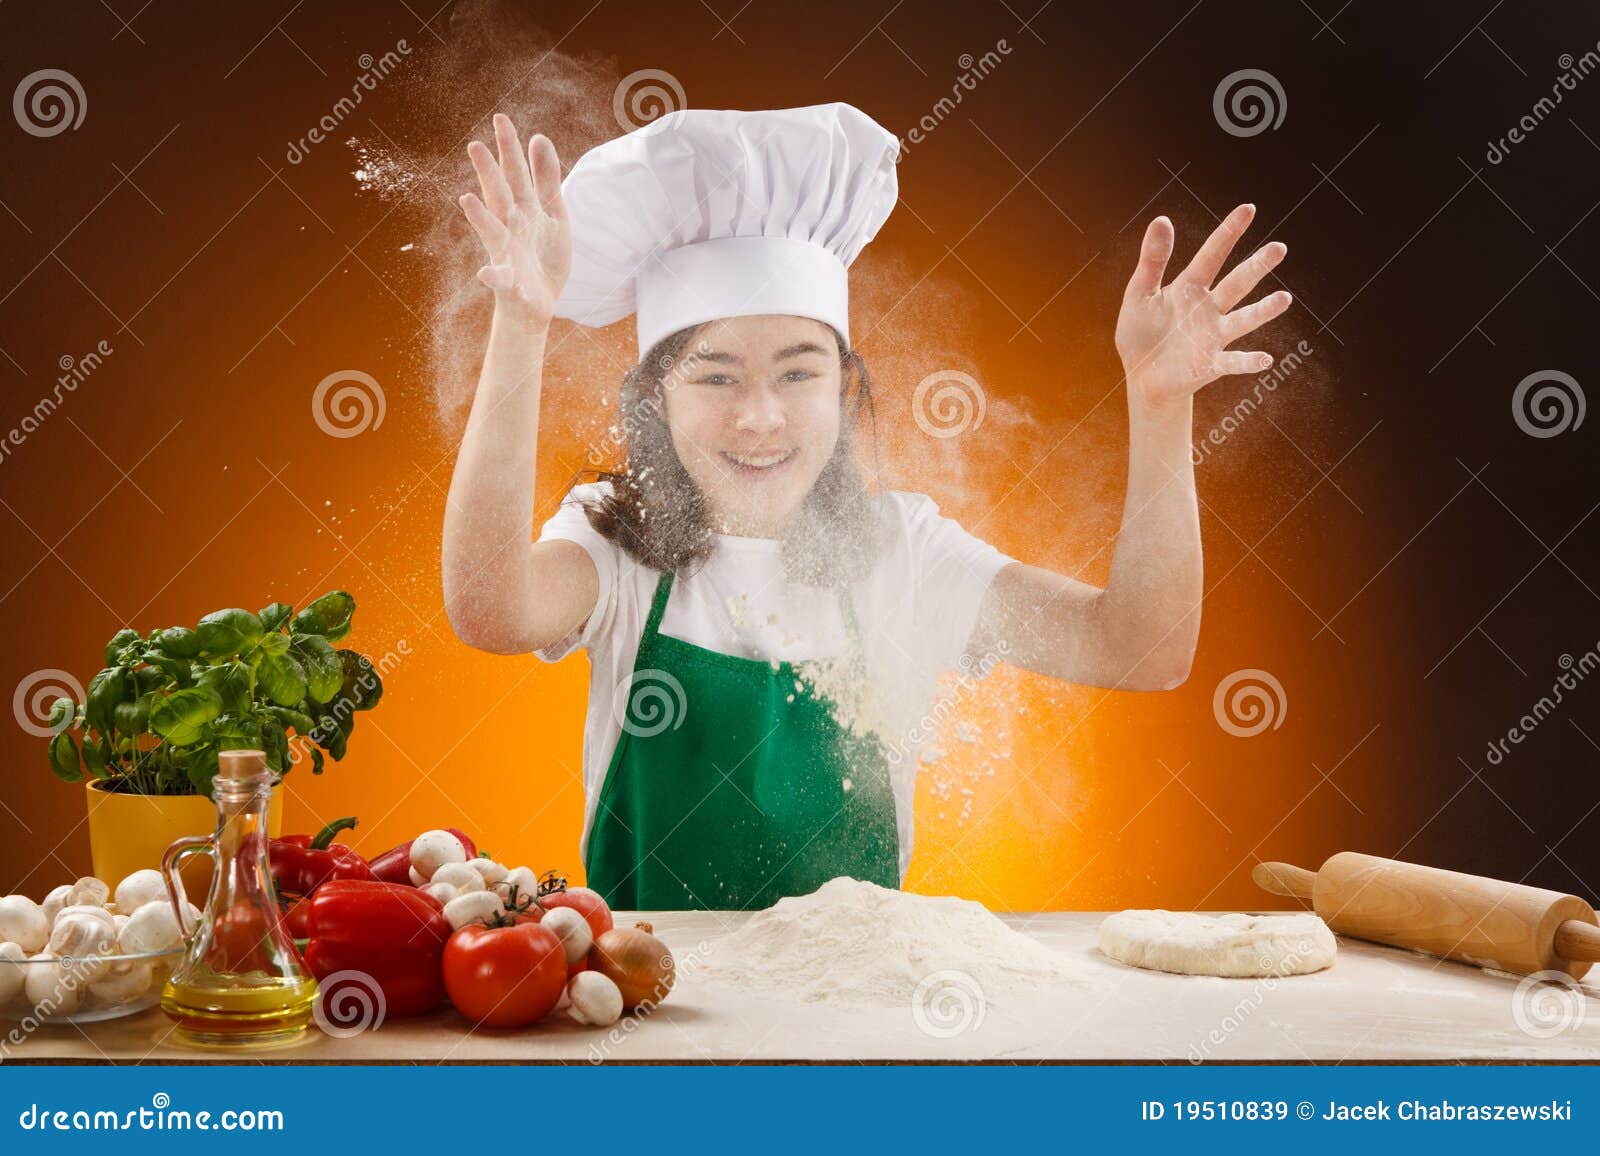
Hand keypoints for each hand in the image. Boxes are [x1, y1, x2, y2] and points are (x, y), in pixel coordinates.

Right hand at [459, 113, 570, 321]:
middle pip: (499, 196)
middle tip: (476, 146)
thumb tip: (538, 137)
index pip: (515, 173)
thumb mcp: (552, 214)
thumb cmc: (542, 256)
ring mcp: (506, 254)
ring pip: (491, 232)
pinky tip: (485, 272)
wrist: (537, 304)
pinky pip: (499, 279)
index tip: (500, 118)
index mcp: (522, 209)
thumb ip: (547, 179)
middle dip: (489, 173)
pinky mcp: (510, 283)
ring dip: (480, 218)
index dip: (508, 149)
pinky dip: (492, 276)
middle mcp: (510, 227)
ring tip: (468, 200)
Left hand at [1115, 204, 1291, 412]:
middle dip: (1257, 266)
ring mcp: (1213, 336)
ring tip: (1284, 299)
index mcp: (1190, 287)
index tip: (1248, 209)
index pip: (1212, 255)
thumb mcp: (1139, 294)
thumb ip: (1152, 260)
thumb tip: (1162, 219)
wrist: (1142, 377)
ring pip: (1243, 319)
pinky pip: (1233, 362)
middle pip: (1236, 283)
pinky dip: (1248, 361)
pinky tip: (1264, 359)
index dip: (1228, 232)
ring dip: (1263, 311)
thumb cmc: (1141, 333)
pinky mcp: (1211, 364)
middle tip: (1279, 248)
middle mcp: (1208, 308)